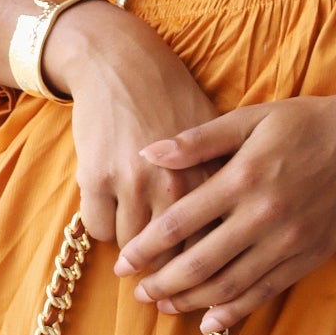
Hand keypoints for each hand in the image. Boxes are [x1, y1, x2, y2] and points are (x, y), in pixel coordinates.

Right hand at [46, 0, 220, 247]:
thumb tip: (239, 227)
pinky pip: (99, 230)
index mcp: (208, 175)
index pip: (212, 242)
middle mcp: (174, 183)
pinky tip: (113, 213)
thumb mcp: (215, 132)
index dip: (204, 265)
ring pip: (132, 246)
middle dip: (166, 268)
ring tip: (136, 236)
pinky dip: (105, 229)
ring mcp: (132, 181)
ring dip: (133, 248)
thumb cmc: (173, 97)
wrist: (121, 61)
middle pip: (172, 254)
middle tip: (160, 269)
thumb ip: (225, 180)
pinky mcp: (96, 177)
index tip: (197, 273)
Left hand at [112, 88, 335, 330]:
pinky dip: (234, 311)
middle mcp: (263, 215)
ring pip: (229, 285)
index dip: (145, 247)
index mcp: (243, 177)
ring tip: (164, 306)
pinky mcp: (310, 256)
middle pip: (198, 263)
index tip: (123, 262)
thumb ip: (198, 140)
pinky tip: (209, 321)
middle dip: (162, 283)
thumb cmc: (308, 122)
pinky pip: (265, 291)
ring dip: (191, 301)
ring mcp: (288, 241)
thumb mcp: (251, 118)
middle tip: (137, 293)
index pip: (179, 222)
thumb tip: (149, 153)